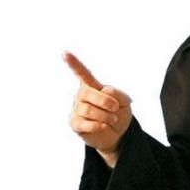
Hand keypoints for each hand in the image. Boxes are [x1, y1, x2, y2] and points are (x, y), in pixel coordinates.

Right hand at [64, 51, 132, 167]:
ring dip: (104, 115)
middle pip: (88, 93)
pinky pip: (83, 123)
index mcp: (92, 86)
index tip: (65, 54)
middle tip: (115, 108)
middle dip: (105, 101)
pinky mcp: (75, 124)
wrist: (117, 135)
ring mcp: (77, 109)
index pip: (82, 73)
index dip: (74, 63)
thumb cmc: (118, 114)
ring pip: (87, 109)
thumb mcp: (125, 102)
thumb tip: (104, 91)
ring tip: (113, 119)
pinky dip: (97, 125)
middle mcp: (82, 96)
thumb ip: (118, 94)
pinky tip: (104, 126)